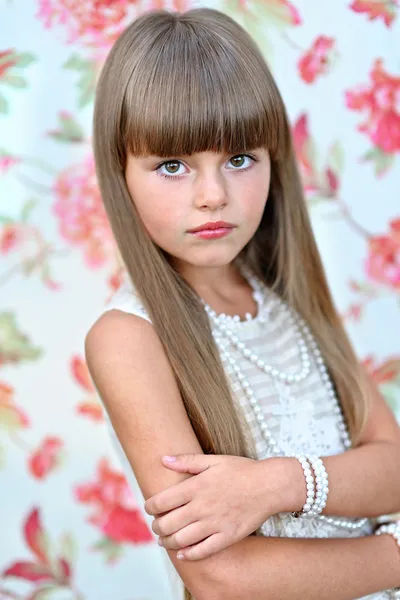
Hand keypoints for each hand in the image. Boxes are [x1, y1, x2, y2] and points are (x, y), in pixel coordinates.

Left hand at [144, 453, 294, 560]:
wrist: (269, 486)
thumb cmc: (241, 470)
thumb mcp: (213, 460)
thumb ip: (186, 461)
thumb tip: (163, 459)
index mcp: (196, 487)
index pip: (161, 501)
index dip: (150, 507)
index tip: (150, 508)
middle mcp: (202, 507)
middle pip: (167, 524)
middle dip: (156, 527)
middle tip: (156, 525)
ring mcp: (214, 524)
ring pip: (181, 540)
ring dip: (167, 542)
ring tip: (164, 540)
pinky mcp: (227, 537)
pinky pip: (202, 551)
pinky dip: (188, 555)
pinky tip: (183, 553)